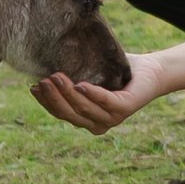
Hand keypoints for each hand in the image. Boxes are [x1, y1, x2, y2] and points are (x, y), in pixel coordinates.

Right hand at [33, 51, 169, 136]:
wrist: (152, 70)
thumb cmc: (118, 71)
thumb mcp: (90, 73)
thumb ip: (72, 73)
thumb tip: (43, 59)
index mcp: (87, 118)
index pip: (61, 114)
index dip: (46, 102)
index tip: (32, 87)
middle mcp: (97, 123)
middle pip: (69, 113)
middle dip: (53, 98)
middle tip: (42, 80)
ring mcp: (112, 118)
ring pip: (83, 109)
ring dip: (67, 93)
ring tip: (56, 76)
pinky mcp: (125, 108)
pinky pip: (104, 102)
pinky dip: (91, 94)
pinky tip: (79, 84)